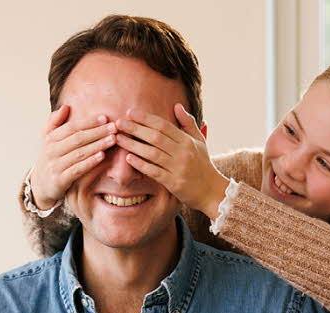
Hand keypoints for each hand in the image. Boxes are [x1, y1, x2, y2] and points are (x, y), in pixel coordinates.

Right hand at [29, 105, 116, 210]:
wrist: (41, 186)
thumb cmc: (50, 159)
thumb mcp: (47, 140)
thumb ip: (54, 122)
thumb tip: (66, 107)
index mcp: (50, 139)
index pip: (71, 127)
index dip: (89, 122)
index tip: (105, 118)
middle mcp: (51, 151)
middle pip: (77, 139)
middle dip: (97, 132)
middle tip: (114, 128)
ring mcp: (55, 166)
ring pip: (79, 153)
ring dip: (97, 145)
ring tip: (112, 140)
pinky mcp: (59, 180)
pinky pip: (77, 169)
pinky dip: (90, 162)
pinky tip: (102, 156)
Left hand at [116, 104, 229, 219]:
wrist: (211, 190)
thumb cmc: (203, 164)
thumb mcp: (199, 141)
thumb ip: (188, 123)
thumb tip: (177, 105)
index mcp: (187, 141)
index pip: (164, 126)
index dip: (146, 118)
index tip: (130, 112)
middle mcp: (183, 152)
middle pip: (155, 137)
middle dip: (135, 129)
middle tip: (119, 123)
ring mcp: (178, 168)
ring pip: (152, 154)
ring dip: (133, 145)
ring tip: (118, 139)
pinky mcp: (173, 182)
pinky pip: (154, 172)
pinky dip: (141, 164)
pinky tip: (128, 158)